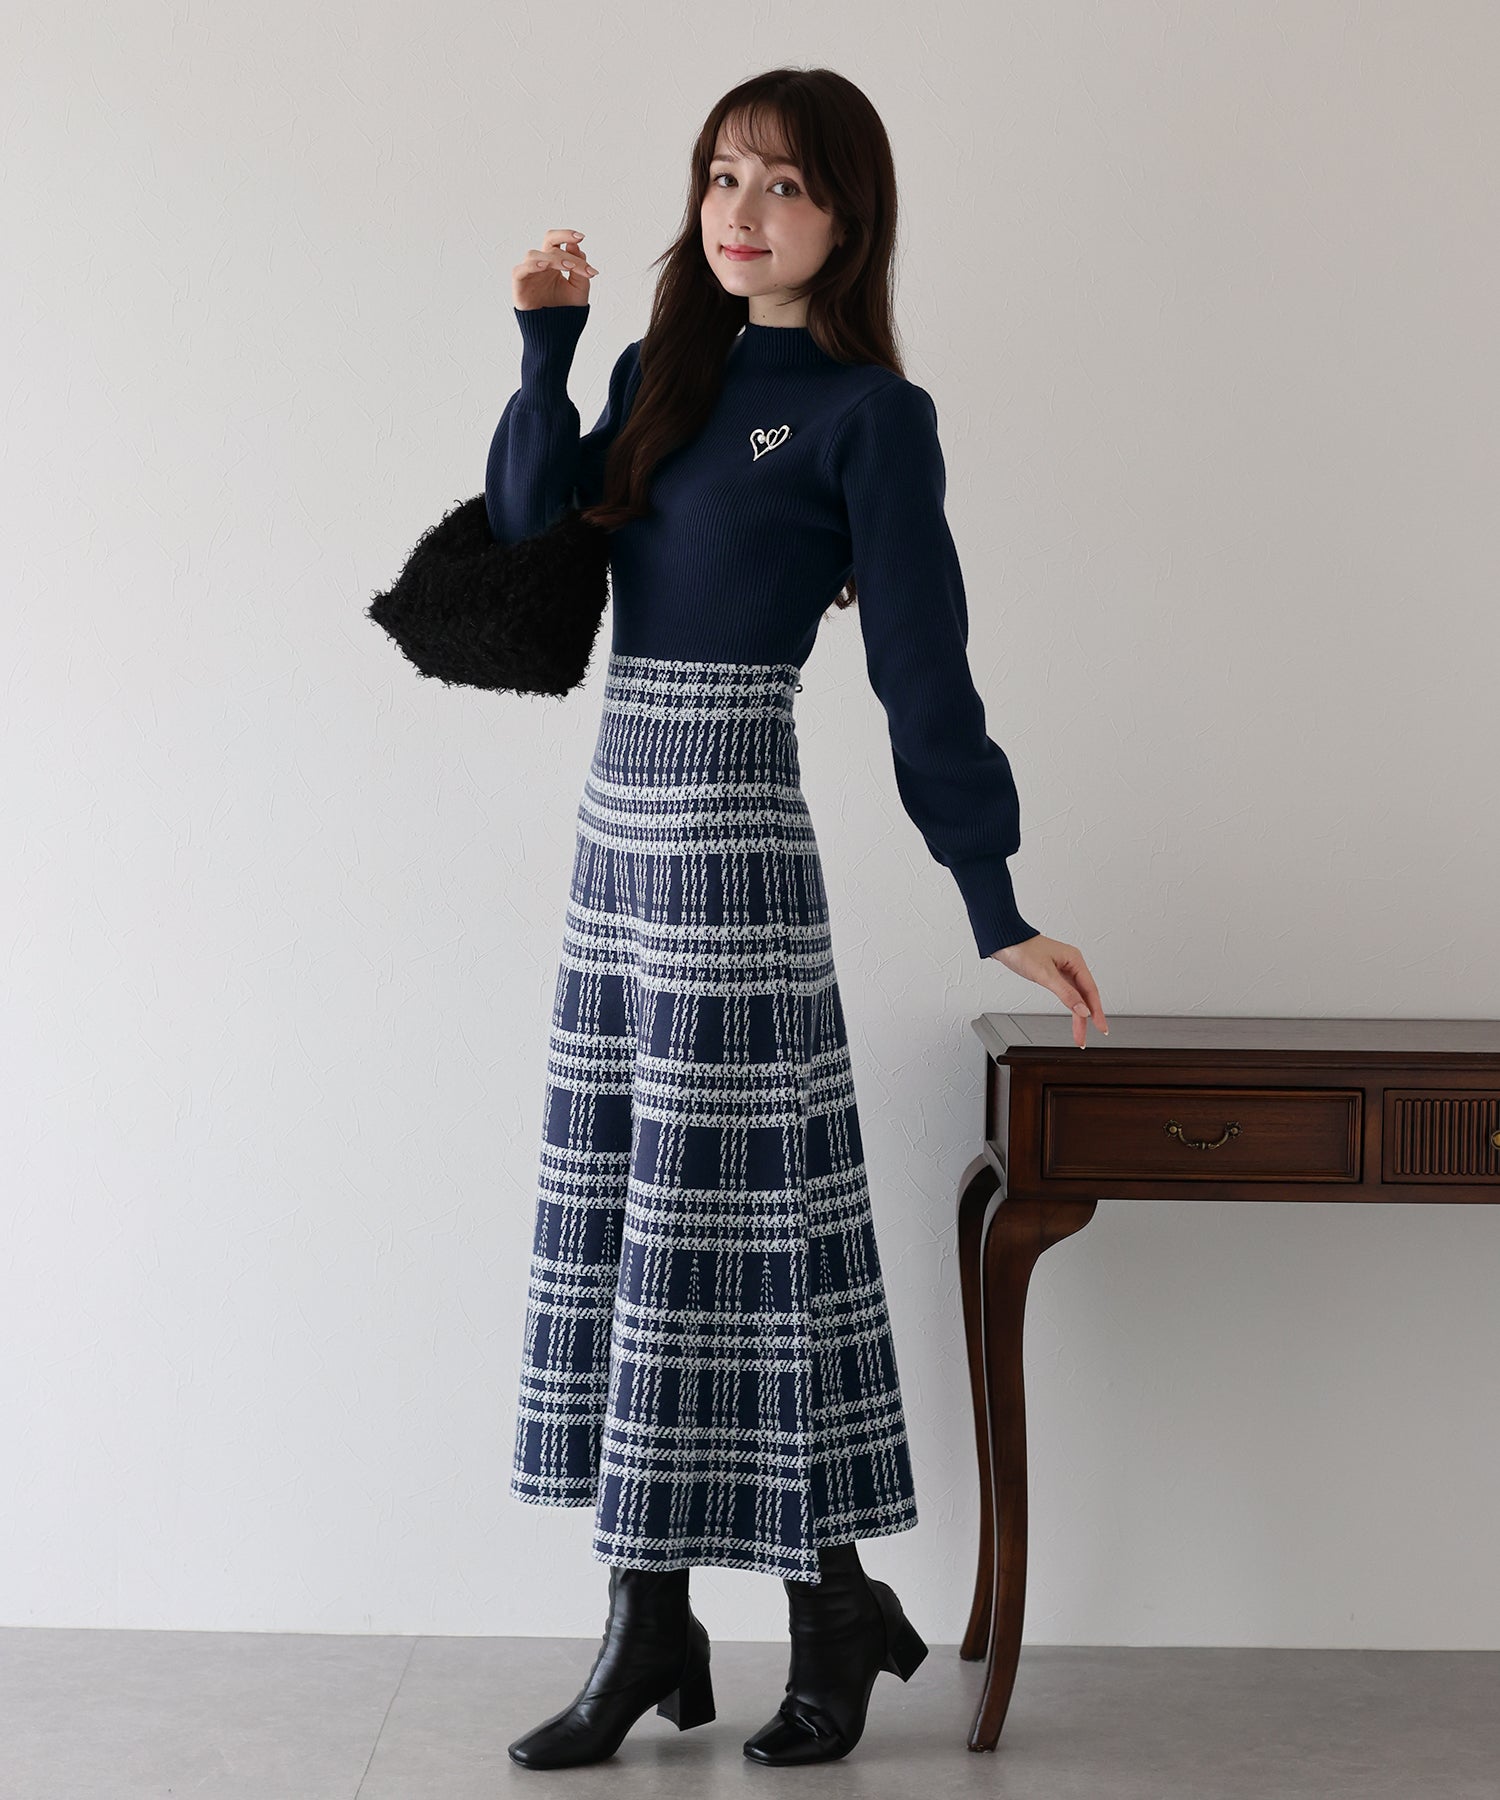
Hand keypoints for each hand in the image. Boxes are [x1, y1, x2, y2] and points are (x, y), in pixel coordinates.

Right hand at [512, 227, 599, 309]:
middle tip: (577, 250)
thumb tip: (576, 246)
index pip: (560, 242)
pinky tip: (544, 266)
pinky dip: (531, 265)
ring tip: (568, 267)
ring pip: (535, 254)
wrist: (555, 335)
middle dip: (562, 240)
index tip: (581, 237)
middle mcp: (542, 265)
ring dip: (553, 258)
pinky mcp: (519, 286)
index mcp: (556, 264)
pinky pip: (520, 270)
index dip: (568, 236)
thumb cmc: (566, 312)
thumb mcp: (579, 290)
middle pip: (548, 241)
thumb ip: (580, 270)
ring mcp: (530, 274)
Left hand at [992, 933, 1107, 1047]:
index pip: (1090, 990)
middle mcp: (1071, 964)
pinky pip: (1067, 992)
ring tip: (1079, 1034)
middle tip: (1086, 1038)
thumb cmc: (1022, 949)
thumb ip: (1065, 993)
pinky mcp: (1053, 973)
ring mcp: (1062, 969)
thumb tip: (1082, 1009)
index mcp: (1075, 960)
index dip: (1096, 1011)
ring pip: (1076, 996)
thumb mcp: (1044, 974)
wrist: (1004, 939)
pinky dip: (1070, 1005)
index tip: (1101, 1027)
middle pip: (1084, 995)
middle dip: (1086, 1018)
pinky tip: (1073, 1015)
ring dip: (1078, 1015)